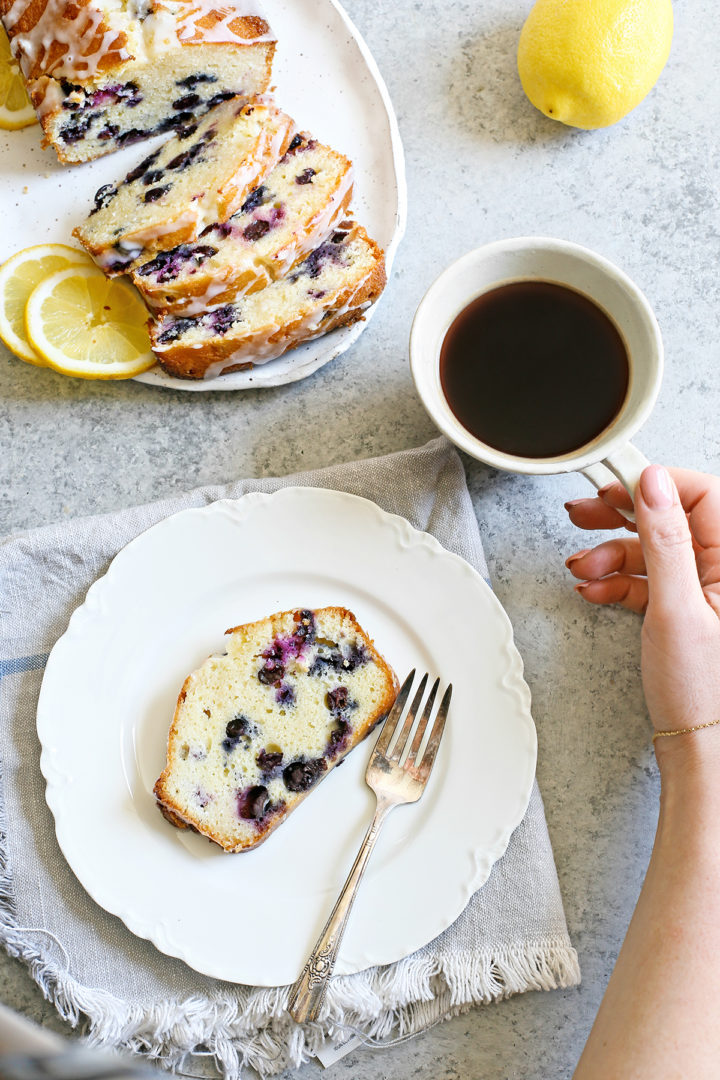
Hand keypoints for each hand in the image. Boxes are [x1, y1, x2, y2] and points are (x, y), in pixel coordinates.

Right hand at [564, 466, 719, 739]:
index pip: (700, 495)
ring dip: (612, 554)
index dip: (653, 486)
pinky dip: (619, 582)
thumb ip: (664, 540)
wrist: (702, 751)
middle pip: (673, 517)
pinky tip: (595, 590)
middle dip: (624, 515)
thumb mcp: (675, 609)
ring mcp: (707, 590)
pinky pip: (651, 579)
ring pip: (656, 549)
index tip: (612, 485)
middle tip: (585, 512)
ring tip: (581, 568)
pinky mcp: (688, 609)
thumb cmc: (703, 692)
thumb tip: (653, 483)